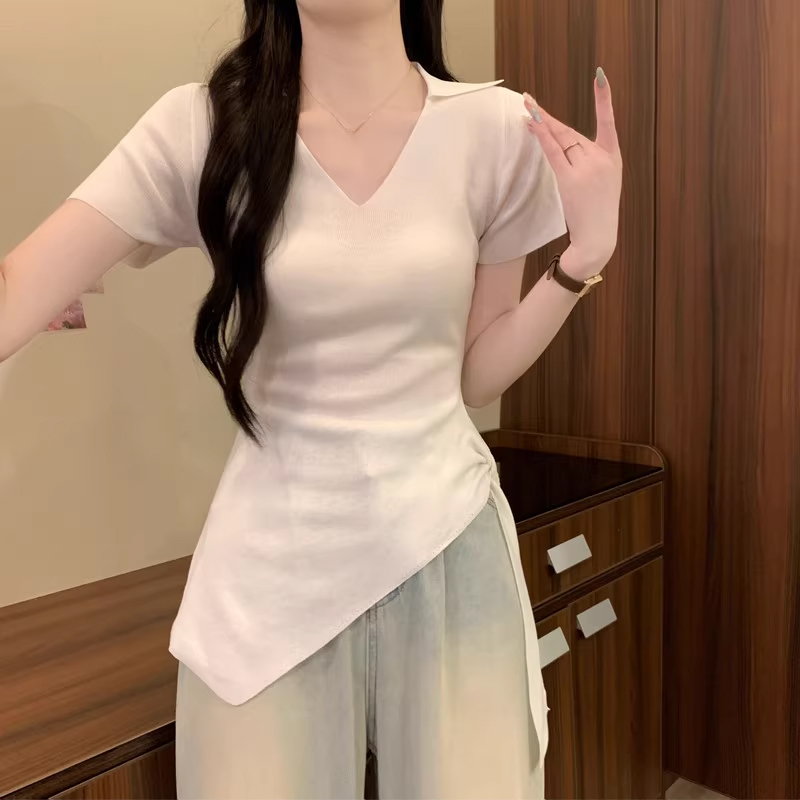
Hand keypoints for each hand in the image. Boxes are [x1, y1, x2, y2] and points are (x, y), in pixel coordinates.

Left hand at [524, 68, 621, 278]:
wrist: (598, 237)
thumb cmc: (598, 210)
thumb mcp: (605, 181)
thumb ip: (591, 160)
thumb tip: (566, 143)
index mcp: (613, 156)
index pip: (608, 122)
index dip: (604, 99)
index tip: (600, 75)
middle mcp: (601, 158)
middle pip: (570, 132)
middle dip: (549, 119)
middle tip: (530, 101)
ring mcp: (587, 169)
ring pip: (560, 140)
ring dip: (541, 124)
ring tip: (526, 108)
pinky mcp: (571, 180)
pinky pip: (553, 153)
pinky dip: (542, 137)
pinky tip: (532, 125)